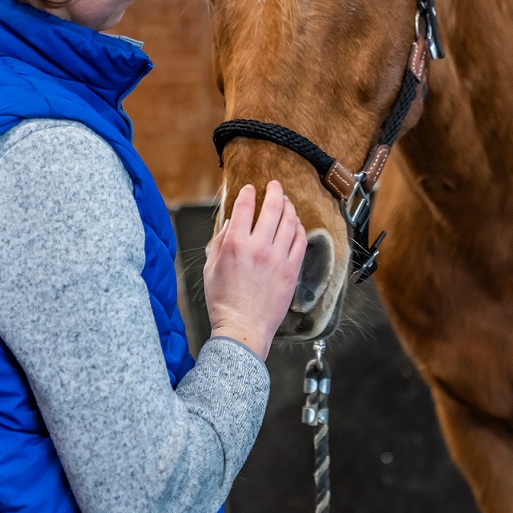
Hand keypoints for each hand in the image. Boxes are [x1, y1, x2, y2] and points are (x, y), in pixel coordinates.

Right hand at [203, 181, 307, 360]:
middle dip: (275, 191)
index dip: (247, 192)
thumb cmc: (223, 301)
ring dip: (289, 207)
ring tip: (286, 201)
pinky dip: (299, 228)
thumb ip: (220, 241)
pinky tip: (295, 224)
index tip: (249, 188)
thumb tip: (230, 222)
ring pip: (290, 221)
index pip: (244, 206)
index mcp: (235, 244)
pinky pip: (300, 240)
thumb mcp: (211, 267)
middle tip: (275, 185)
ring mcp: (278, 258)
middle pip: (272, 207)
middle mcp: (258, 247)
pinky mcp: (292, 269)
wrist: (243, 328)